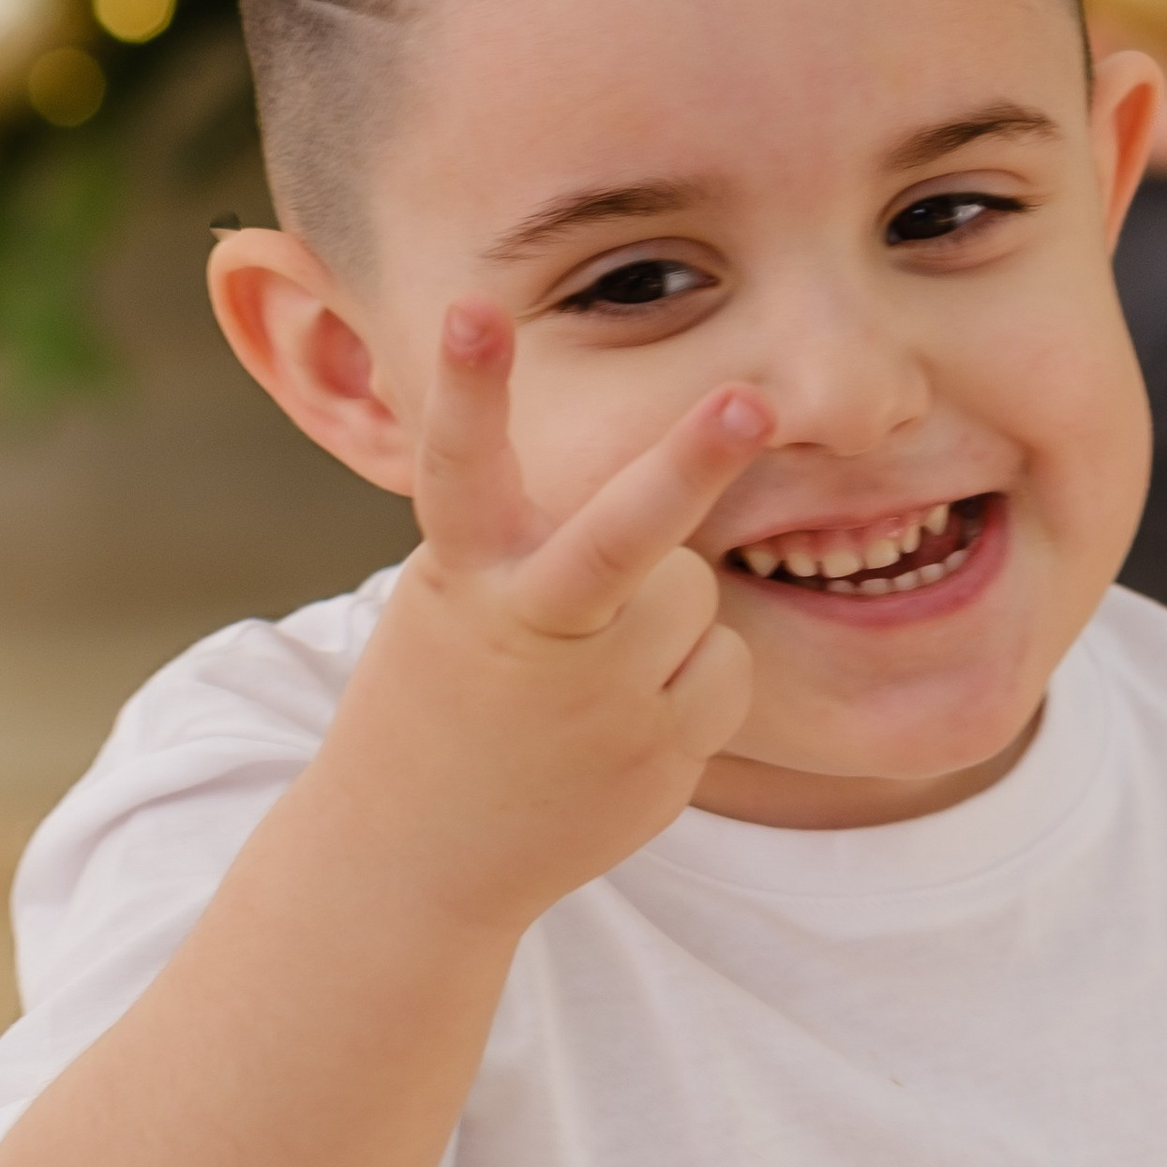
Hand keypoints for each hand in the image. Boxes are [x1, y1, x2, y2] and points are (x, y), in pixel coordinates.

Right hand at [323, 303, 768, 938]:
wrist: (415, 859)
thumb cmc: (451, 685)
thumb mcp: (462, 595)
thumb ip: (545, 538)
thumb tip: (675, 489)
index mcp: (466, 578)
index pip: (460, 465)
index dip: (468, 386)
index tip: (468, 307)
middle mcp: (532, 634)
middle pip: (623, 537)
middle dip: (688, 465)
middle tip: (750, 400)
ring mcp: (601, 706)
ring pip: (694, 593)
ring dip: (668, 611)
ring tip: (595, 662)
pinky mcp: (658, 760)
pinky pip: (724, 670)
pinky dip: (692, 681)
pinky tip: (626, 721)